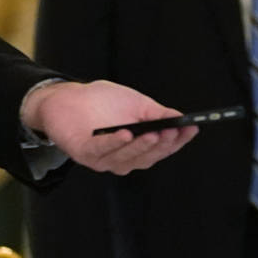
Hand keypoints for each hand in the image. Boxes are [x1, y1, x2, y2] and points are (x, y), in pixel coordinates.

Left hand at [20, 80, 196, 174]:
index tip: (191, 129)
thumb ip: (157, 113)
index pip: (163, 148)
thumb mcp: (135, 104)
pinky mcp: (84, 153)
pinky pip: (101, 151)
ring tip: (153, 132)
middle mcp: (123, 157)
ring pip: (126, 158)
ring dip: (141, 146)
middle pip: (146, 157)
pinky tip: (125, 133)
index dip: (178, 141)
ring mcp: (103, 158)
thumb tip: (180, 118)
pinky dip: (114, 143)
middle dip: (162, 144)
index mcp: (138, 147)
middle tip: (173, 131)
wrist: (66, 99)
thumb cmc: (101, 102)